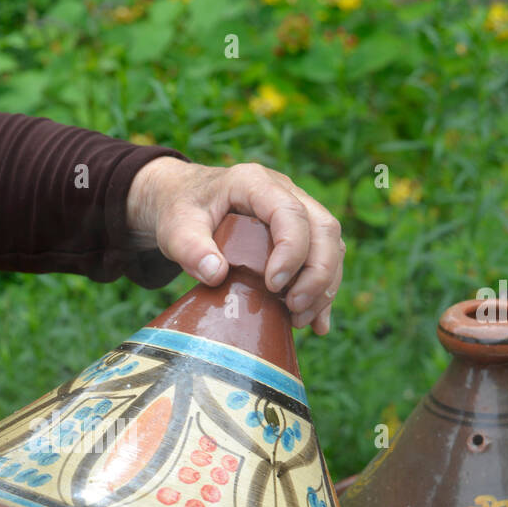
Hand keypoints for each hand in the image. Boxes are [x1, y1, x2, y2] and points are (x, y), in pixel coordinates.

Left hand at [126, 157, 343, 334]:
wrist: (183, 200)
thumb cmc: (180, 210)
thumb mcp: (175, 227)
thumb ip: (190, 248)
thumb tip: (216, 274)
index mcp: (254, 183)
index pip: (290, 212)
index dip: (291, 251)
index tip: (273, 286)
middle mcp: (285, 191)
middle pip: (324, 228)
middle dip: (317, 273)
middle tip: (293, 308)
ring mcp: (298, 209)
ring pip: (332, 244)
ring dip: (324, 285)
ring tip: (299, 320)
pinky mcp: (301, 232)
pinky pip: (326, 257)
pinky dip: (324, 291)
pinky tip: (317, 323)